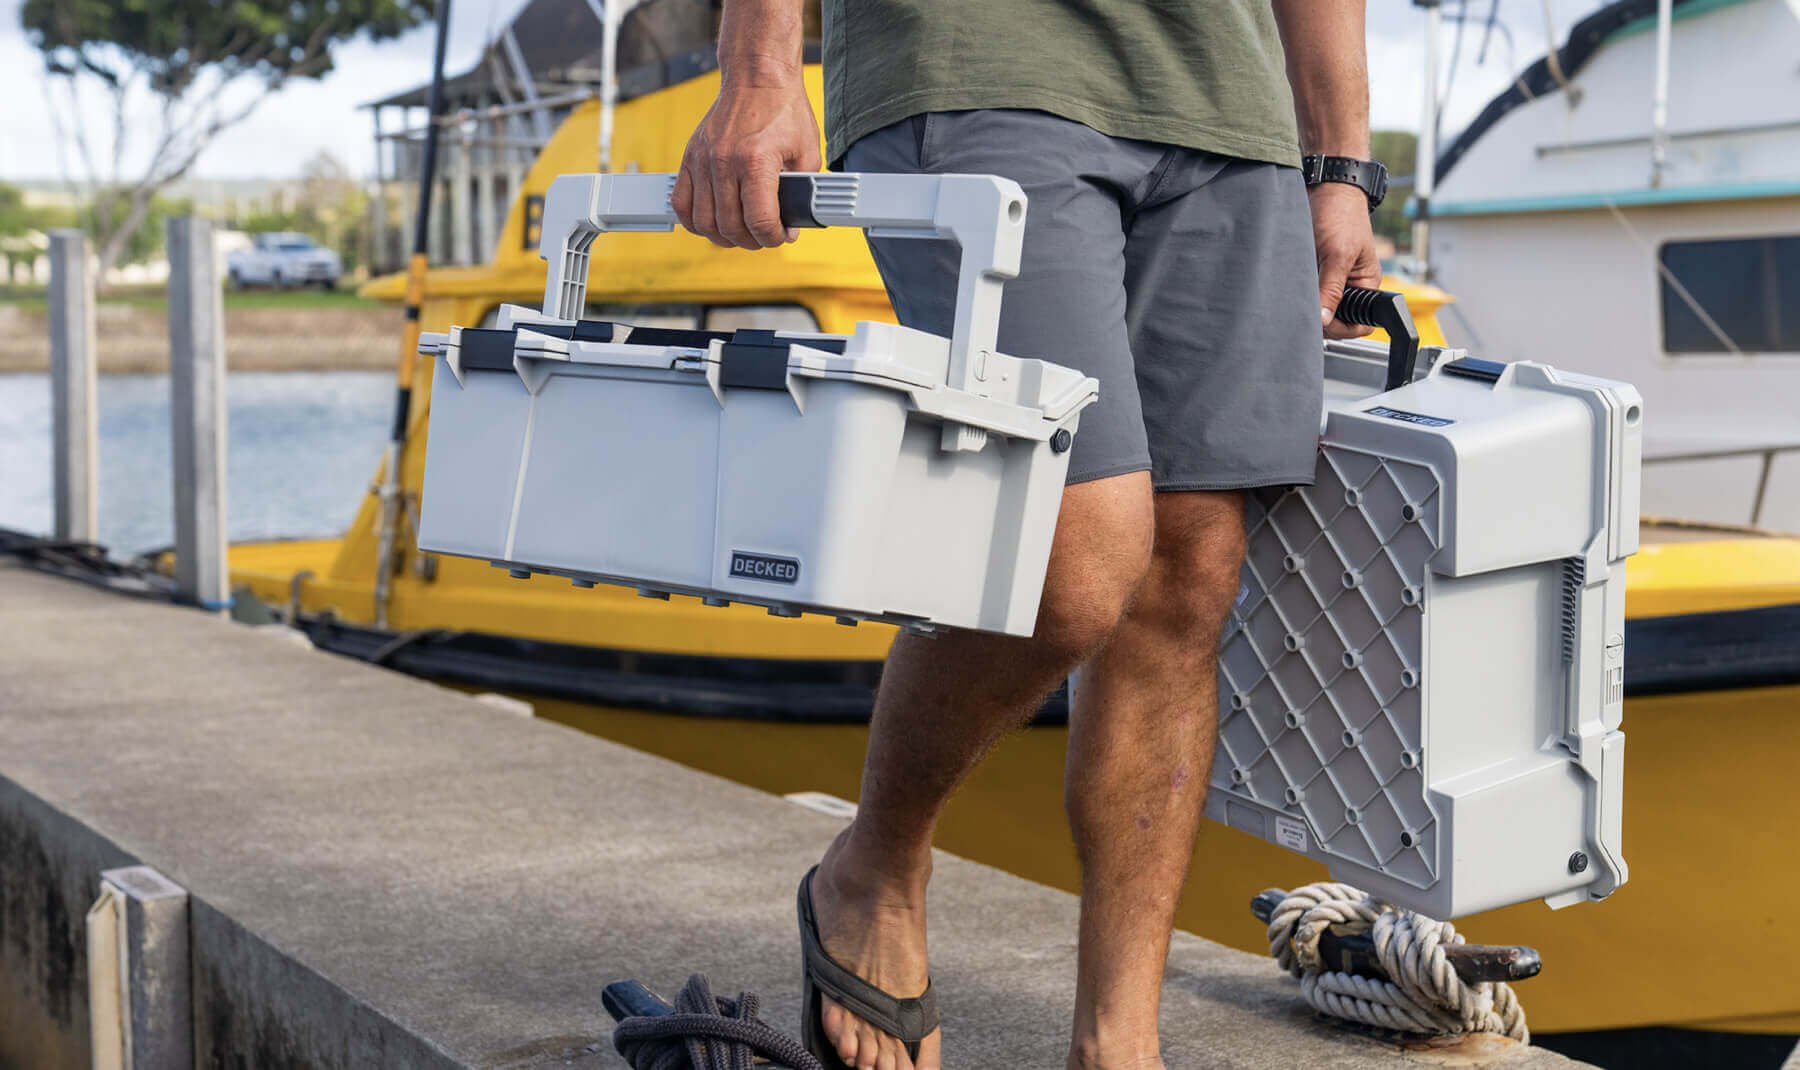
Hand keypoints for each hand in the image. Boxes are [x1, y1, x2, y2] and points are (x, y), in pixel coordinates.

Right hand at [673, 82, 821, 248]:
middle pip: (730, 226)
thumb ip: (801, 191)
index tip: (781, 236)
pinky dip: (694, 221)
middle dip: (752, 241)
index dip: (774, 238)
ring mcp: (703, 160)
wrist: (758, 77)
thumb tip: (793, 223)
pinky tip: (712, 222)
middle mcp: (724, 162)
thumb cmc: (784, 110)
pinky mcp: (690, 157)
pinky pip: (681, 203)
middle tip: (763, 236)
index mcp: (756, 161)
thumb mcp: (807, 152)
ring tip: (740, 233)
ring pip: (703, 221)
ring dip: (723, 236)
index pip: (760, 221)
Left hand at [1308, 183, 1382, 338]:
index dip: (1340, 328)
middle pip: (1335, 319)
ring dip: (1305, 305)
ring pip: (1317, 307)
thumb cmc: (1340, 214)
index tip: (1320, 323)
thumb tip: (1323, 320)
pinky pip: (1305, 292)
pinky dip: (1296, 293)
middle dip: (1319, 318)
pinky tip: (1288, 287)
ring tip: (1293, 295)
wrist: (1325, 188)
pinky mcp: (1313, 273)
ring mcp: (1330, 280)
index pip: (1359, 324)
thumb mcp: (1338, 254)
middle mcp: (1349, 286)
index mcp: (1366, 284)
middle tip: (1300, 309)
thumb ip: (1331, 288)